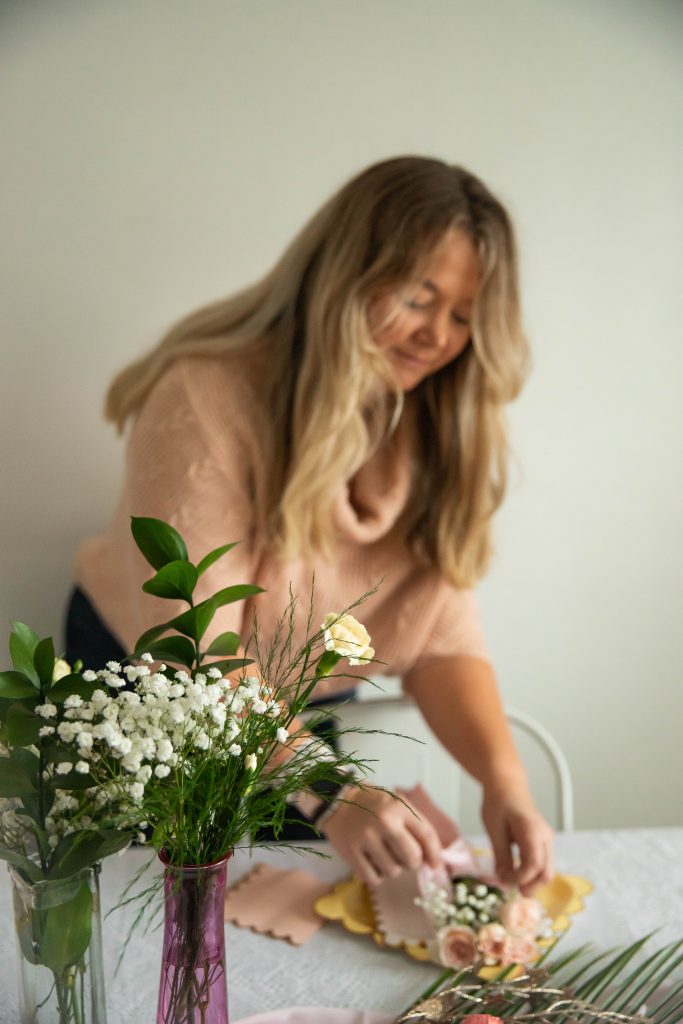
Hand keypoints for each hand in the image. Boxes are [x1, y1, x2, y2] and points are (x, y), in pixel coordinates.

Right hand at [321, 784, 442, 885]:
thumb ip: (417, 828)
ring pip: (393, 871)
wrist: (338, 800)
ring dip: (392, 868)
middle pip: (412, 859)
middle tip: (404, 856)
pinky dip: (376, 875)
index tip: (436, 865)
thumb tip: (434, 862)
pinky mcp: (351, 852)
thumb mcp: (398, 805)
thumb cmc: (374, 805)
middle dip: (412, 862)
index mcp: (399, 807)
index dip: (435, 855)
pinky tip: (372, 861)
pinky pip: (374, 878)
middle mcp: (384, 822)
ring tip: (383, 854)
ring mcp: (366, 838)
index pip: (427, 836)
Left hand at [481, 782, 554, 894]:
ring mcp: (546, 840)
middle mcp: (545, 837)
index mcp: (533, 831)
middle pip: (546, 873)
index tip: (502, 880)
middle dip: (530, 886)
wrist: (506, 785)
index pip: (534, 865)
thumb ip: (501, 856)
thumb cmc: (498, 803)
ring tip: (510, 881)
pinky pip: (542, 863)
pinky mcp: (543, 842)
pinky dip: (530, 873)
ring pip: (547, 871)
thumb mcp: (494, 830)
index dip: (520, 878)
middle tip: (509, 890)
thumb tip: (504, 881)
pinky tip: (514, 872)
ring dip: (531, 881)